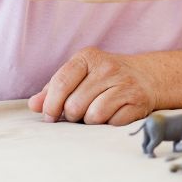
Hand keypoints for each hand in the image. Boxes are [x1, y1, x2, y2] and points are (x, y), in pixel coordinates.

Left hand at [28, 47, 156, 124]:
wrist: (147, 76)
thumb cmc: (103, 78)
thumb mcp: (78, 75)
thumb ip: (53, 89)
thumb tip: (34, 105)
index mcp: (88, 57)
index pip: (60, 84)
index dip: (51, 106)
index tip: (50, 117)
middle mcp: (108, 67)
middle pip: (74, 105)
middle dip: (72, 116)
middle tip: (79, 113)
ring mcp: (126, 84)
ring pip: (94, 116)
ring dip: (90, 122)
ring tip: (95, 114)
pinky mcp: (138, 101)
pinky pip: (113, 123)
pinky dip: (108, 125)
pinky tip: (112, 115)